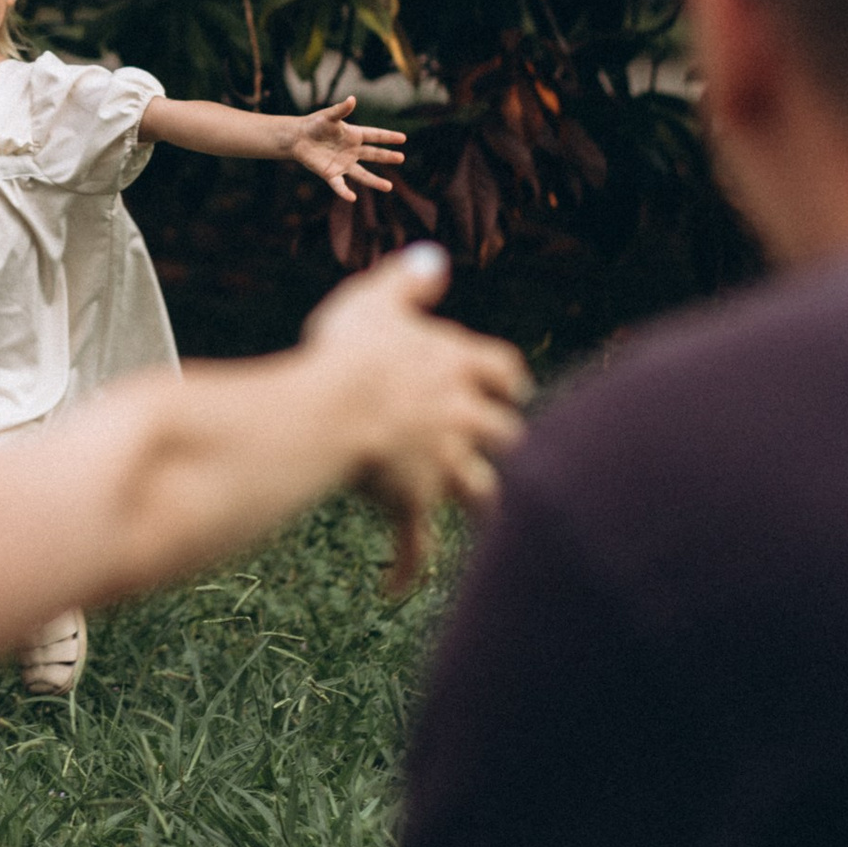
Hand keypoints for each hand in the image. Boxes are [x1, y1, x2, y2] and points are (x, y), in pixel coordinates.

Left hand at [283, 106, 406, 203]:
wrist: (298, 138)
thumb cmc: (314, 124)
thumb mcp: (328, 116)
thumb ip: (341, 110)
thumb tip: (352, 99)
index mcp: (354, 135)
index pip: (375, 135)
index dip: (388, 136)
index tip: (403, 138)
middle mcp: (352, 151)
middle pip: (373, 155)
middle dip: (387, 156)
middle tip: (402, 158)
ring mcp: (343, 164)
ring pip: (362, 175)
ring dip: (375, 181)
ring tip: (389, 187)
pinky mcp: (331, 174)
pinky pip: (340, 185)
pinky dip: (345, 192)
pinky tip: (352, 198)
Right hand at [300, 244, 531, 592]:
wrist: (335, 409)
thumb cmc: (350, 349)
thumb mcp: (377, 298)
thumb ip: (408, 279)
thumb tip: (434, 260)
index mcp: (456, 365)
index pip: (502, 370)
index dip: (507, 378)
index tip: (513, 385)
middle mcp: (462, 417)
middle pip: (505, 434)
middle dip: (508, 443)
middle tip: (509, 450)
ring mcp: (442, 463)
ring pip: (482, 492)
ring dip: (486, 508)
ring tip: (495, 528)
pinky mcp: (413, 502)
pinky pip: (414, 544)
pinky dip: (406, 566)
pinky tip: (395, 587)